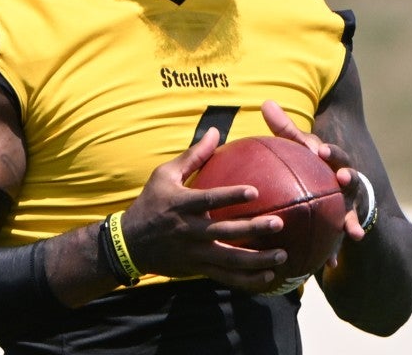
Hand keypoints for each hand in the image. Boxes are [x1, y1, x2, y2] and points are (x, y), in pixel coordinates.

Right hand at [120, 127, 287, 291]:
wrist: (130, 244)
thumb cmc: (151, 203)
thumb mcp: (164, 175)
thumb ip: (193, 156)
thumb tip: (216, 131)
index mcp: (181, 205)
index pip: (208, 200)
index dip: (231, 196)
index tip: (254, 192)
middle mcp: (189, 230)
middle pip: (224, 232)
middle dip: (252, 229)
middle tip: (278, 222)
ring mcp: (195, 253)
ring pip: (229, 260)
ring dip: (257, 260)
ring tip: (282, 254)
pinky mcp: (198, 269)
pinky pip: (226, 277)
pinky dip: (248, 280)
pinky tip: (269, 276)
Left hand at [261, 101, 368, 251]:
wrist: (344, 192)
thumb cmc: (316, 167)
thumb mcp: (302, 150)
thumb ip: (286, 130)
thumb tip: (266, 101)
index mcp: (333, 161)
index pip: (330, 153)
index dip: (327, 150)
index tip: (319, 150)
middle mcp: (347, 181)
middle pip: (351, 178)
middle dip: (349, 177)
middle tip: (343, 178)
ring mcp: (352, 204)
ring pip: (354, 211)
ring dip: (352, 219)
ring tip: (352, 231)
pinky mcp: (349, 225)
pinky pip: (342, 239)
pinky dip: (337, 251)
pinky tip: (329, 265)